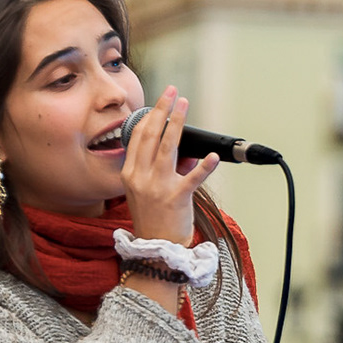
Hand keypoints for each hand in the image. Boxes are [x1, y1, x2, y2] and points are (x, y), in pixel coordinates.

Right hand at [123, 86, 218, 245]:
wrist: (157, 249)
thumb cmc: (154, 219)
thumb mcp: (147, 191)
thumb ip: (163, 169)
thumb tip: (189, 152)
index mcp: (130, 174)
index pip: (139, 137)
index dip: (150, 115)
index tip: (161, 99)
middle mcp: (141, 177)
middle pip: (151, 135)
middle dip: (163, 110)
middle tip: (173, 92)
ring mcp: (157, 187)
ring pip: (168, 148)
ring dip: (177, 123)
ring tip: (184, 105)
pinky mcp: (176, 199)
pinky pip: (192, 179)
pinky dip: (204, 166)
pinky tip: (212, 155)